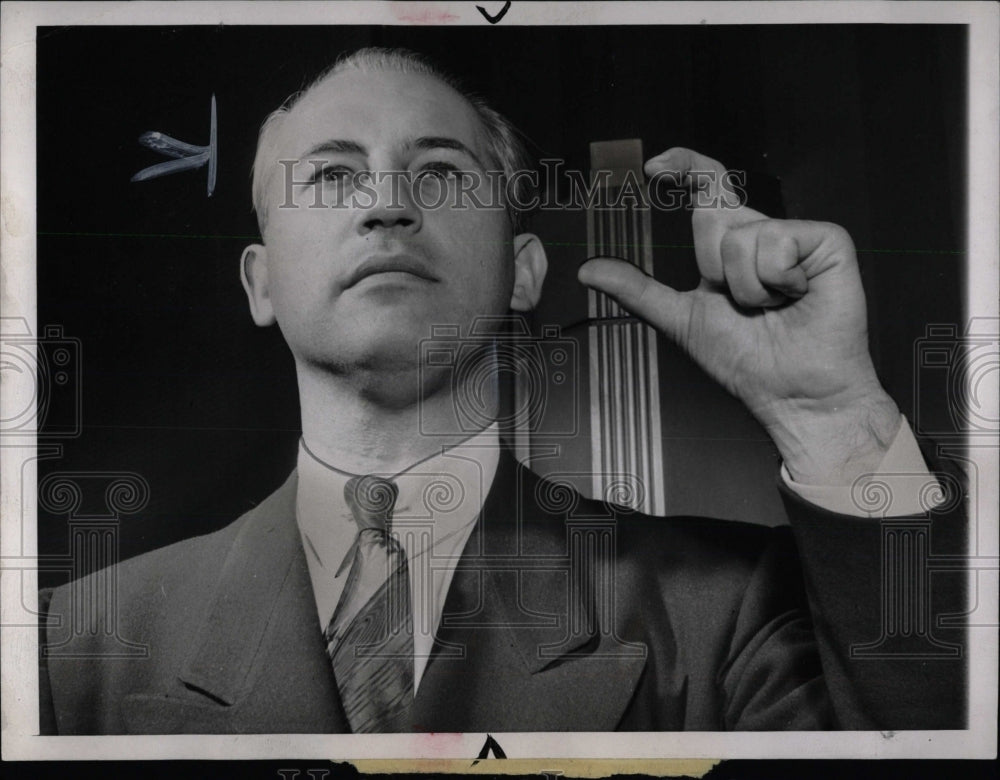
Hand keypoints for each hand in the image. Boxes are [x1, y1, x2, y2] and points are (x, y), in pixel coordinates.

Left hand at [577, 148, 900, 484]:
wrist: (791, 392)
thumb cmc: (747, 360)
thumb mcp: (679, 319)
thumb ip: (636, 289)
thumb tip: (591, 271)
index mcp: (730, 246)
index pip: (708, 187)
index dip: (685, 166)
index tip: (655, 169)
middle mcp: (761, 233)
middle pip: (713, 216)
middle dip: (714, 270)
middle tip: (741, 303)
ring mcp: (795, 235)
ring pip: (743, 234)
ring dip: (747, 286)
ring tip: (770, 308)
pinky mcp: (827, 241)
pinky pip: (778, 241)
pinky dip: (777, 280)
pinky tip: (795, 297)